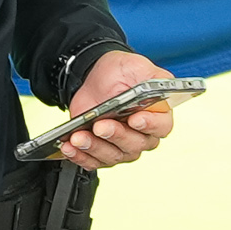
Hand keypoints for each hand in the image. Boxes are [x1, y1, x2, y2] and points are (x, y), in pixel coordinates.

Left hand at [44, 46, 184, 171]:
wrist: (94, 80)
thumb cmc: (120, 74)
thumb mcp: (139, 67)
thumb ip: (155, 78)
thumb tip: (161, 88)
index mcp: (157, 115)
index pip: (161, 127)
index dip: (149, 125)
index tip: (135, 119)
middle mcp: (142, 135)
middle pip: (134, 145)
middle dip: (115, 135)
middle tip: (100, 126)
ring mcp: (122, 146)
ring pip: (112, 156)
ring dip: (93, 147)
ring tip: (78, 137)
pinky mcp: (102, 152)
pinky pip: (93, 162)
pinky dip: (80, 156)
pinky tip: (70, 147)